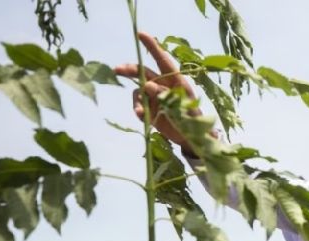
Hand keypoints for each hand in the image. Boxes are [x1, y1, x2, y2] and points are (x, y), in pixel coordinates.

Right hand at [114, 31, 199, 156]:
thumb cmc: (192, 119)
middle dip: (130, 70)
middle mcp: (163, 84)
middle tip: (117, 70)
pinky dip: (138, 109)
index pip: (162, 59)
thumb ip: (164, 95)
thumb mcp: (180, 106)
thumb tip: (146, 85)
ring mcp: (155, 96)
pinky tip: (142, 117)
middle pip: (143, 72)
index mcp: (175, 79)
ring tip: (140, 112)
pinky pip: (139, 105)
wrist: (191, 137)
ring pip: (138, 90)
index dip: (152, 46)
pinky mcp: (150, 108)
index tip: (140, 34)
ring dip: (136, 100)